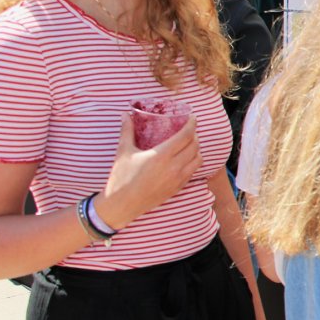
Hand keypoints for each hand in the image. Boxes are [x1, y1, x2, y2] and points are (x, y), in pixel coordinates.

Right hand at [93, 114, 201, 229]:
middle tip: (188, 130)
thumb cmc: (121, 178)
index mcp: (161, 155)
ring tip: (189, 144)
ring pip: (198, 159)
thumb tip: (125, 114)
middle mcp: (174, 167)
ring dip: (196, 149)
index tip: (192, 118)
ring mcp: (178, 179)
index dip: (192, 125)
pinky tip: (186, 159)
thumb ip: (127, 131)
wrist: (122, 205)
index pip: (185, 136)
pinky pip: (193, 171)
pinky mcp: (178, 188)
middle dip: (194, 135)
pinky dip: (194, 162)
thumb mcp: (124, 152)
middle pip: (194, 146)